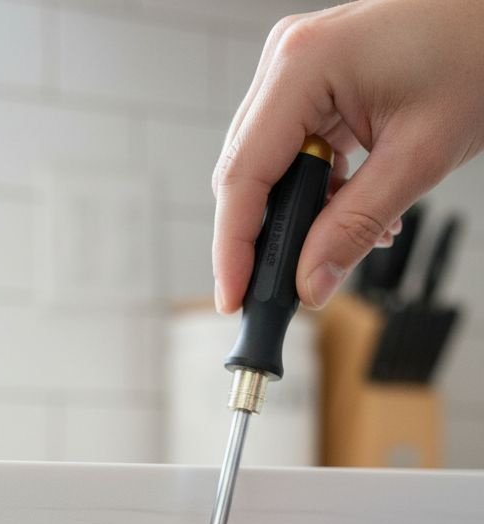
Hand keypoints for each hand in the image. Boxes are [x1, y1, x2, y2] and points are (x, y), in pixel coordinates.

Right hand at [213, 0, 483, 312]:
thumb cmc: (474, 54)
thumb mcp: (417, 157)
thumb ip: (355, 227)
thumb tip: (309, 284)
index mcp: (302, 66)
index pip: (243, 175)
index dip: (233, 247)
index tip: (234, 299)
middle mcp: (288, 61)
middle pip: (246, 173)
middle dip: (263, 239)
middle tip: (281, 294)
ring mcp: (298, 70)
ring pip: (268, 168)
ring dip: (298, 217)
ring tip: (343, 247)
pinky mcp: (315, 83)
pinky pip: (295, 152)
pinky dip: (318, 193)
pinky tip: (354, 211)